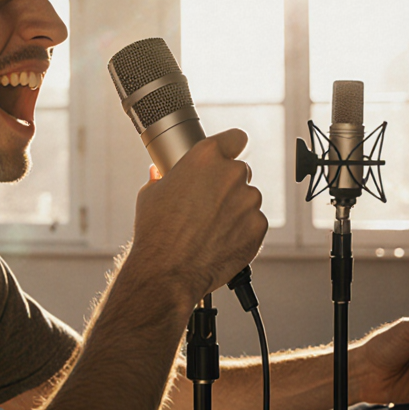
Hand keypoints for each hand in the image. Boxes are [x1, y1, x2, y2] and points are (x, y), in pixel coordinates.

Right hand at [129, 129, 266, 302]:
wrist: (168, 271)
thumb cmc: (156, 232)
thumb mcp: (151, 194)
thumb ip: (163, 176)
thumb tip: (160, 171)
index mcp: (205, 156)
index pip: (236, 138)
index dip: (232, 147)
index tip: (228, 156)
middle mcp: (231, 173)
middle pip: (240, 171)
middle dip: (227, 184)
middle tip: (207, 204)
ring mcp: (248, 200)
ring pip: (248, 198)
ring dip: (235, 208)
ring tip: (211, 228)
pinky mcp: (258, 226)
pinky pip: (254, 222)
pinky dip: (242, 230)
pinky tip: (220, 240)